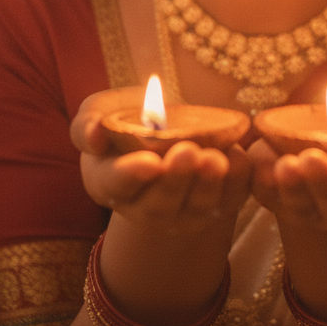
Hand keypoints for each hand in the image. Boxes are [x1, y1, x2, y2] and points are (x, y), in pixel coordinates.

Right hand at [70, 86, 251, 232]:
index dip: (132, 176)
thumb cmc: (123, 120)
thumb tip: (95, 136)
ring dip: (208, 185)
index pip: (116, 186)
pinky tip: (239, 155)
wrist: (162, 128)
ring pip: (196, 208)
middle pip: (159, 205)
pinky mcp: (216, 204)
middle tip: (187, 153)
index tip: (149, 162)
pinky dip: (238, 182)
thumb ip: (87, 125)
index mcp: (108, 184)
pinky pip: (229, 200)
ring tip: (216, 160)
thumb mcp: (98, 113)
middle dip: (176, 180)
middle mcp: (144, 208)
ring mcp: (182, 212)